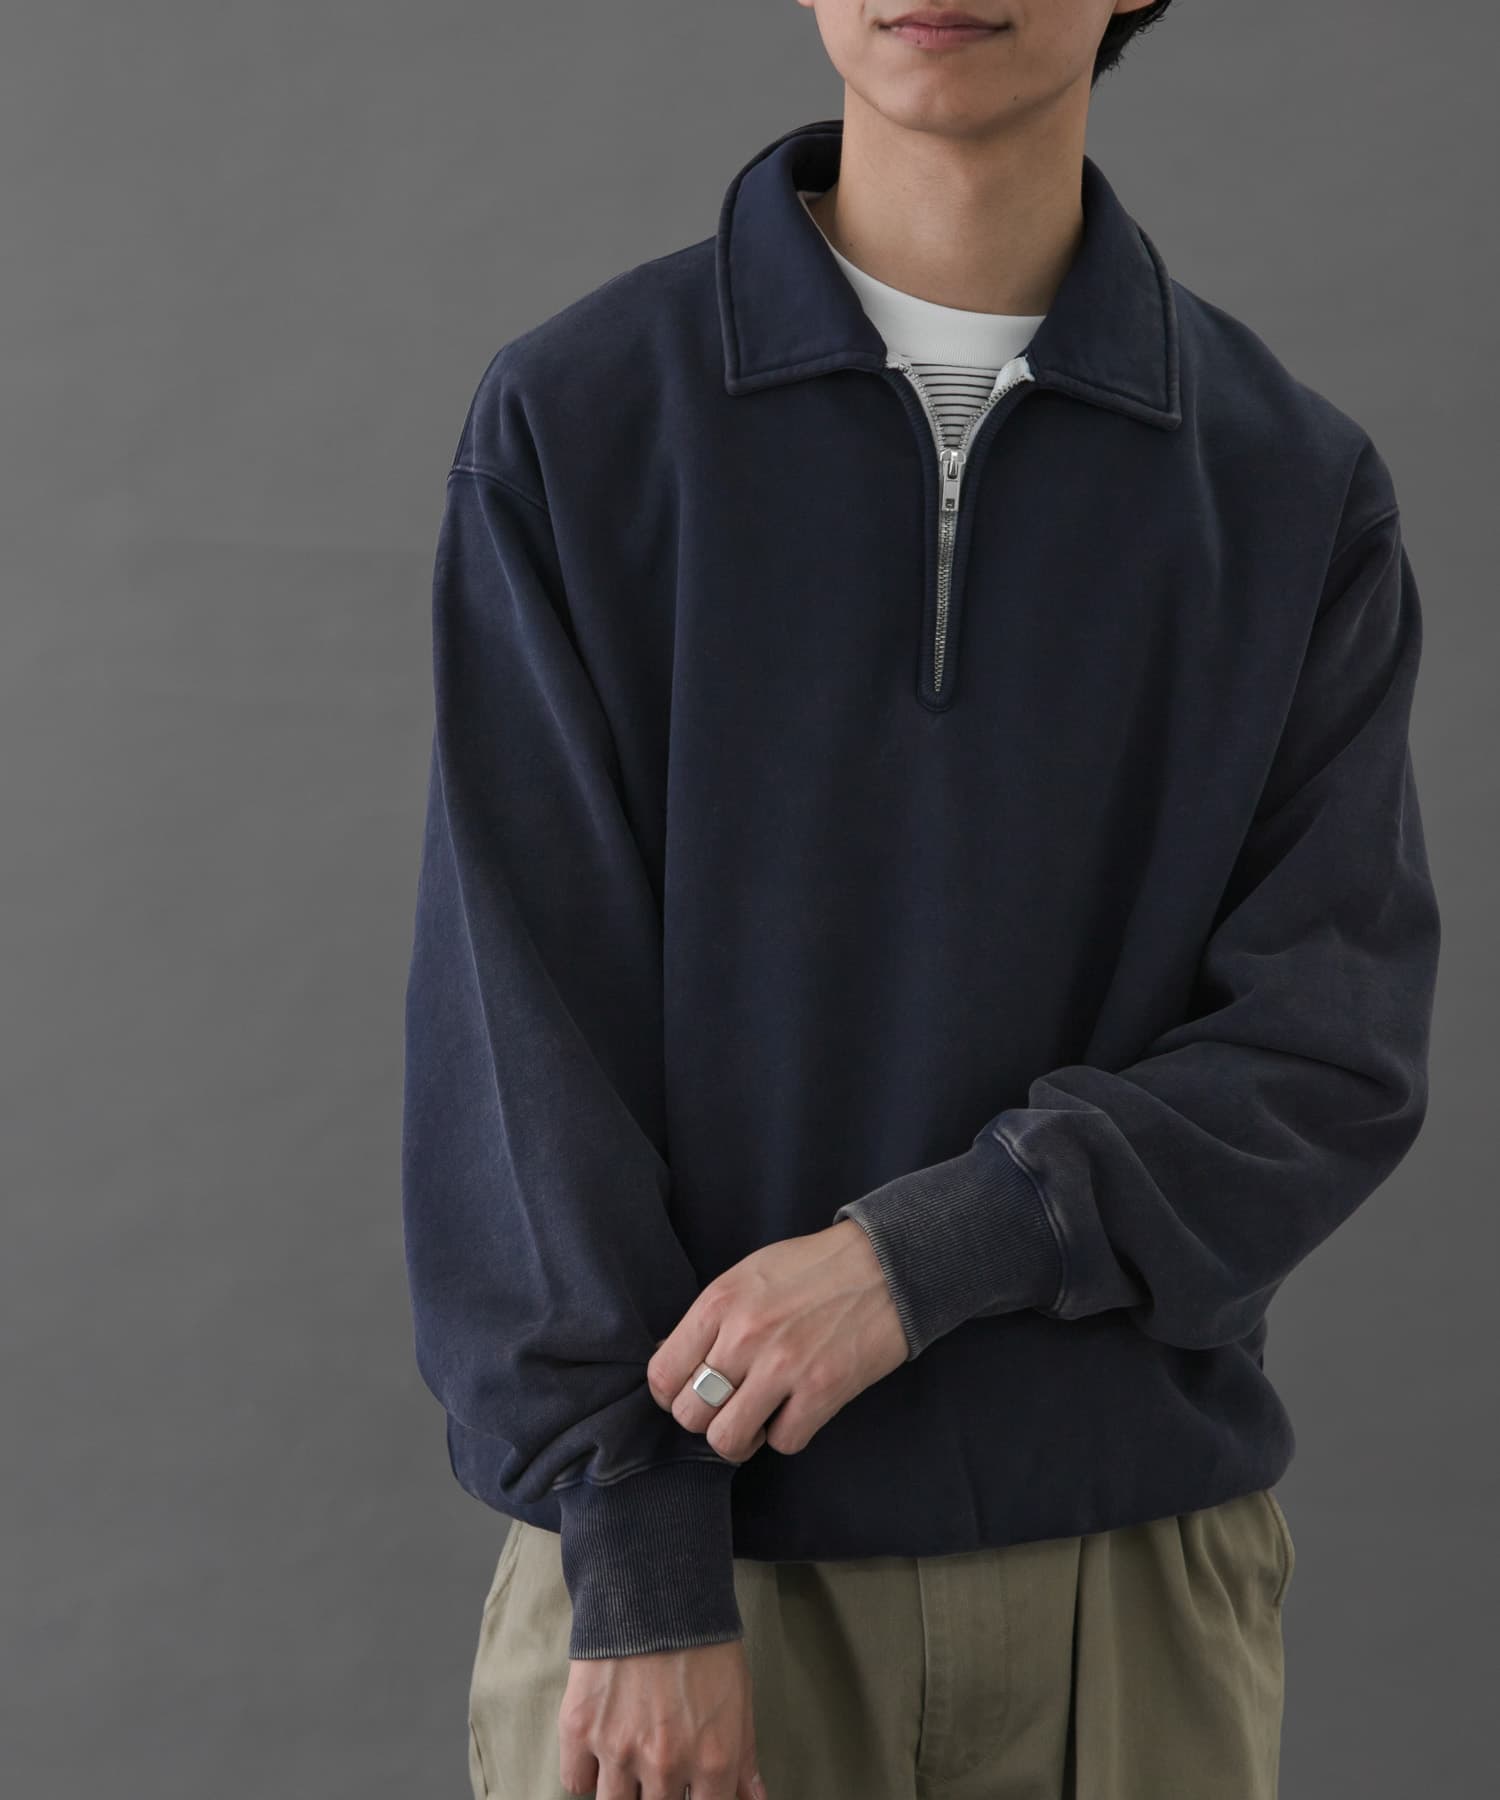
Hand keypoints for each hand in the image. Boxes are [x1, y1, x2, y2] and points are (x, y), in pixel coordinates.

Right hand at [559, 1637, 767, 1799]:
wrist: (655, 1588)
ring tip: (630, 1755)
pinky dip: (587, 1771)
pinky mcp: (579, 1730)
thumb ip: (744, 1761)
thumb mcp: (738, 1699)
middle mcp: (665, 1766)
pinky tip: (601, 1748)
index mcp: (712, 1762)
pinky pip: (575, 1782)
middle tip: (659, 1762)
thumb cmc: (703, 1640)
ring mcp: (618, 1751)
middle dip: (660, 1792)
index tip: (690, 1789)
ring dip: (623, 1787)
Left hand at [646, 1221, 909, 1461]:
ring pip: (727, 1440)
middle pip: (690, 1415)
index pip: (662, 1374)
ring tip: (758, 1419)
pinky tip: (797, 1410)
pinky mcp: (822, 1391)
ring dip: (741, 1438)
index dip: (672, 1393)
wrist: (885, 1264)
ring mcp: (783, 1366)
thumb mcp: (746, 1276)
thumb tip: (672, 1359)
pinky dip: (788, 1434)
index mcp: (719, 1303)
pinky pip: (782, 1442)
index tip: (692, 1392)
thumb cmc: (813, 1269)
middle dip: (707, 1419)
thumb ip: (710, 1319)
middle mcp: (744, 1335)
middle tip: (730, 1406)